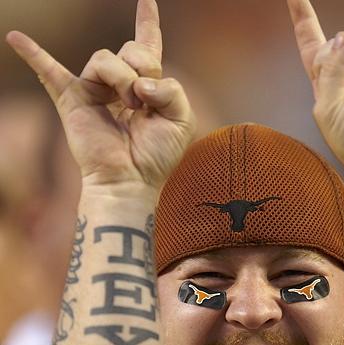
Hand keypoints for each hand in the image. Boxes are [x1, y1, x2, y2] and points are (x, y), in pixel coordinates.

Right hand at [5, 0, 195, 190]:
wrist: (132, 179)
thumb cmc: (158, 155)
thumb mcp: (182, 120)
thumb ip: (173, 90)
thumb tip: (139, 81)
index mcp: (147, 86)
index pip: (146, 46)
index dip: (148, 22)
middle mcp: (119, 84)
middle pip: (131, 49)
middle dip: (144, 68)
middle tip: (145, 100)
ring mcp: (94, 89)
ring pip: (106, 57)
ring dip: (124, 80)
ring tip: (130, 108)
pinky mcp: (73, 100)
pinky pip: (50, 71)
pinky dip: (34, 54)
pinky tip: (16, 38)